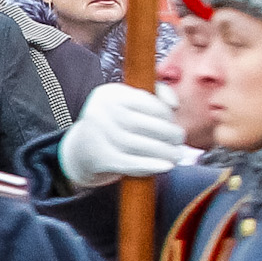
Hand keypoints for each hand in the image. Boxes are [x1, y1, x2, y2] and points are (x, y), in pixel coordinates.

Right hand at [59, 84, 191, 188]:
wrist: (81, 149)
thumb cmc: (114, 122)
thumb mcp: (127, 100)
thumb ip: (155, 94)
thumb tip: (174, 105)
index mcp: (108, 94)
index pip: (146, 102)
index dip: (166, 114)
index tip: (174, 122)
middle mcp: (100, 113)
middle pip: (143, 124)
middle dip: (169, 134)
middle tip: (179, 140)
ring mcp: (98, 136)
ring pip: (138, 145)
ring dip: (164, 152)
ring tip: (176, 154)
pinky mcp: (100, 158)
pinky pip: (129, 163)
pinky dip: (150, 166)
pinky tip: (165, 166)